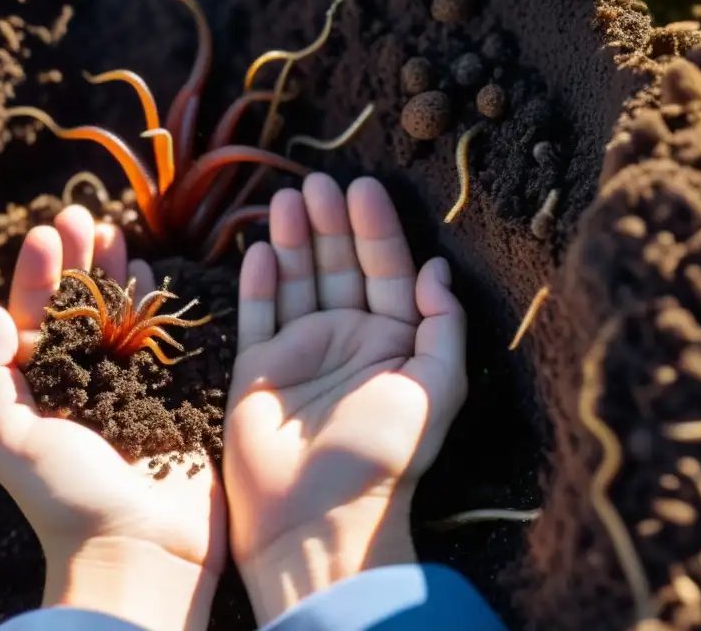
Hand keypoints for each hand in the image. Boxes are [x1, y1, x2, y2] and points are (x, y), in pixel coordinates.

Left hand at [0, 206, 226, 630]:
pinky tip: (154, 271)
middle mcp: (84, 380)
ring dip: (117, 271)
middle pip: (79, 306)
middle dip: (79, 260)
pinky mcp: (172, 393)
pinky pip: (164, 339)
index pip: (37, 318)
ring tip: (116, 230)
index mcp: (43, 389)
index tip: (46, 232)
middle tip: (82, 214)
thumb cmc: (69, 501)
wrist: (142, 550)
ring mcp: (131, 385)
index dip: (39, 273)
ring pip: (122, 313)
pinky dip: (158, 304)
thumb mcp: (13, 442)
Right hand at [224, 173, 466, 623]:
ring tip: (287, 199)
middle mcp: (347, 340)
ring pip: (297, 281)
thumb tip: (439, 268)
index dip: (376, 229)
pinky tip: (262, 247)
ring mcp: (300, 352)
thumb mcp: (436, 390)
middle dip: (330, 224)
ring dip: (294, 240)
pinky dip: (260, 281)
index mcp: (393, 342)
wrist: (315, 518)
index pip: (386, 272)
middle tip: (317, 182)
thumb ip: (442, 326)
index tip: (362, 188)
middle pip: (338, 267)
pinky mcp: (258, 367)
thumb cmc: (381, 457)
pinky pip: (259, 313)